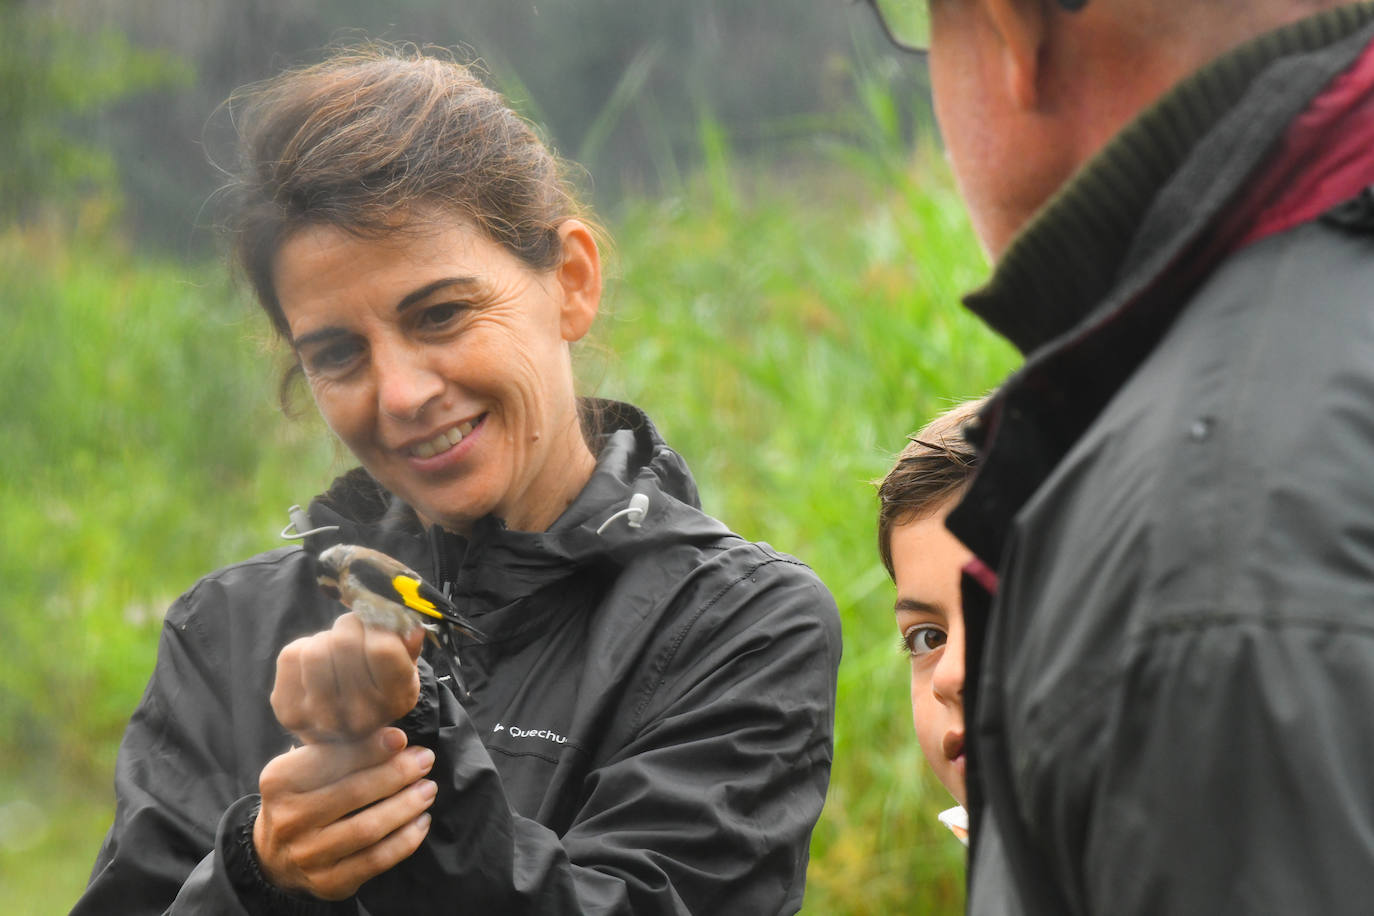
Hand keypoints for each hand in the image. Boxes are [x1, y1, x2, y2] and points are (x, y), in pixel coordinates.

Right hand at [254, 727, 436, 899]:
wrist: (277, 856)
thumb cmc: (304, 798)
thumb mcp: (307, 767)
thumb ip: (341, 748)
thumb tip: (394, 736)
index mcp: (280, 781)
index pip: (329, 759)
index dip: (369, 748)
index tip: (401, 738)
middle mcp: (289, 820)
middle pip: (354, 792)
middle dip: (397, 773)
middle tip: (425, 760)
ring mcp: (307, 855)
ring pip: (368, 828)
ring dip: (407, 805)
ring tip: (428, 789)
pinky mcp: (329, 882)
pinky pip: (376, 859)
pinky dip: (406, 840)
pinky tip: (421, 821)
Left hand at [272, 612, 424, 742]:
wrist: (345, 732)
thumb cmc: (378, 688)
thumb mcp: (404, 665)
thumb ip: (409, 645)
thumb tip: (411, 629)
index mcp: (396, 701)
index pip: (382, 649)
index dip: (376, 625)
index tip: (376, 625)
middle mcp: (361, 718)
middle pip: (344, 644)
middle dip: (349, 626)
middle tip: (354, 631)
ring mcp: (321, 719)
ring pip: (315, 651)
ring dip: (325, 639)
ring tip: (335, 650)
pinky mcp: (290, 712)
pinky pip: (291, 656)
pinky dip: (303, 648)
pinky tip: (315, 665)